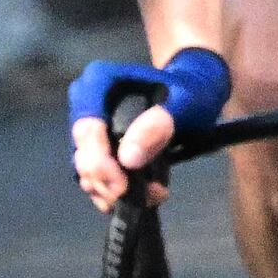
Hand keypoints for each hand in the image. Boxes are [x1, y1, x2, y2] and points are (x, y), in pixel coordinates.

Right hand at [68, 47, 231, 209]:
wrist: (194, 92)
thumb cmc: (189, 90)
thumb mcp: (183, 102)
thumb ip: (158, 125)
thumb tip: (128, 159)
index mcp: (98, 82)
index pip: (86, 126)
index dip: (98, 161)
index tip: (121, 186)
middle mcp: (85, 104)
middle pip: (83, 153)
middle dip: (110, 183)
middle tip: (147, 195)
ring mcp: (89, 129)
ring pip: (87, 171)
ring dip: (116, 192)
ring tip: (154, 193)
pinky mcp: (97, 149)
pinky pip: (96, 178)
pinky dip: (117, 194)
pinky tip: (146, 195)